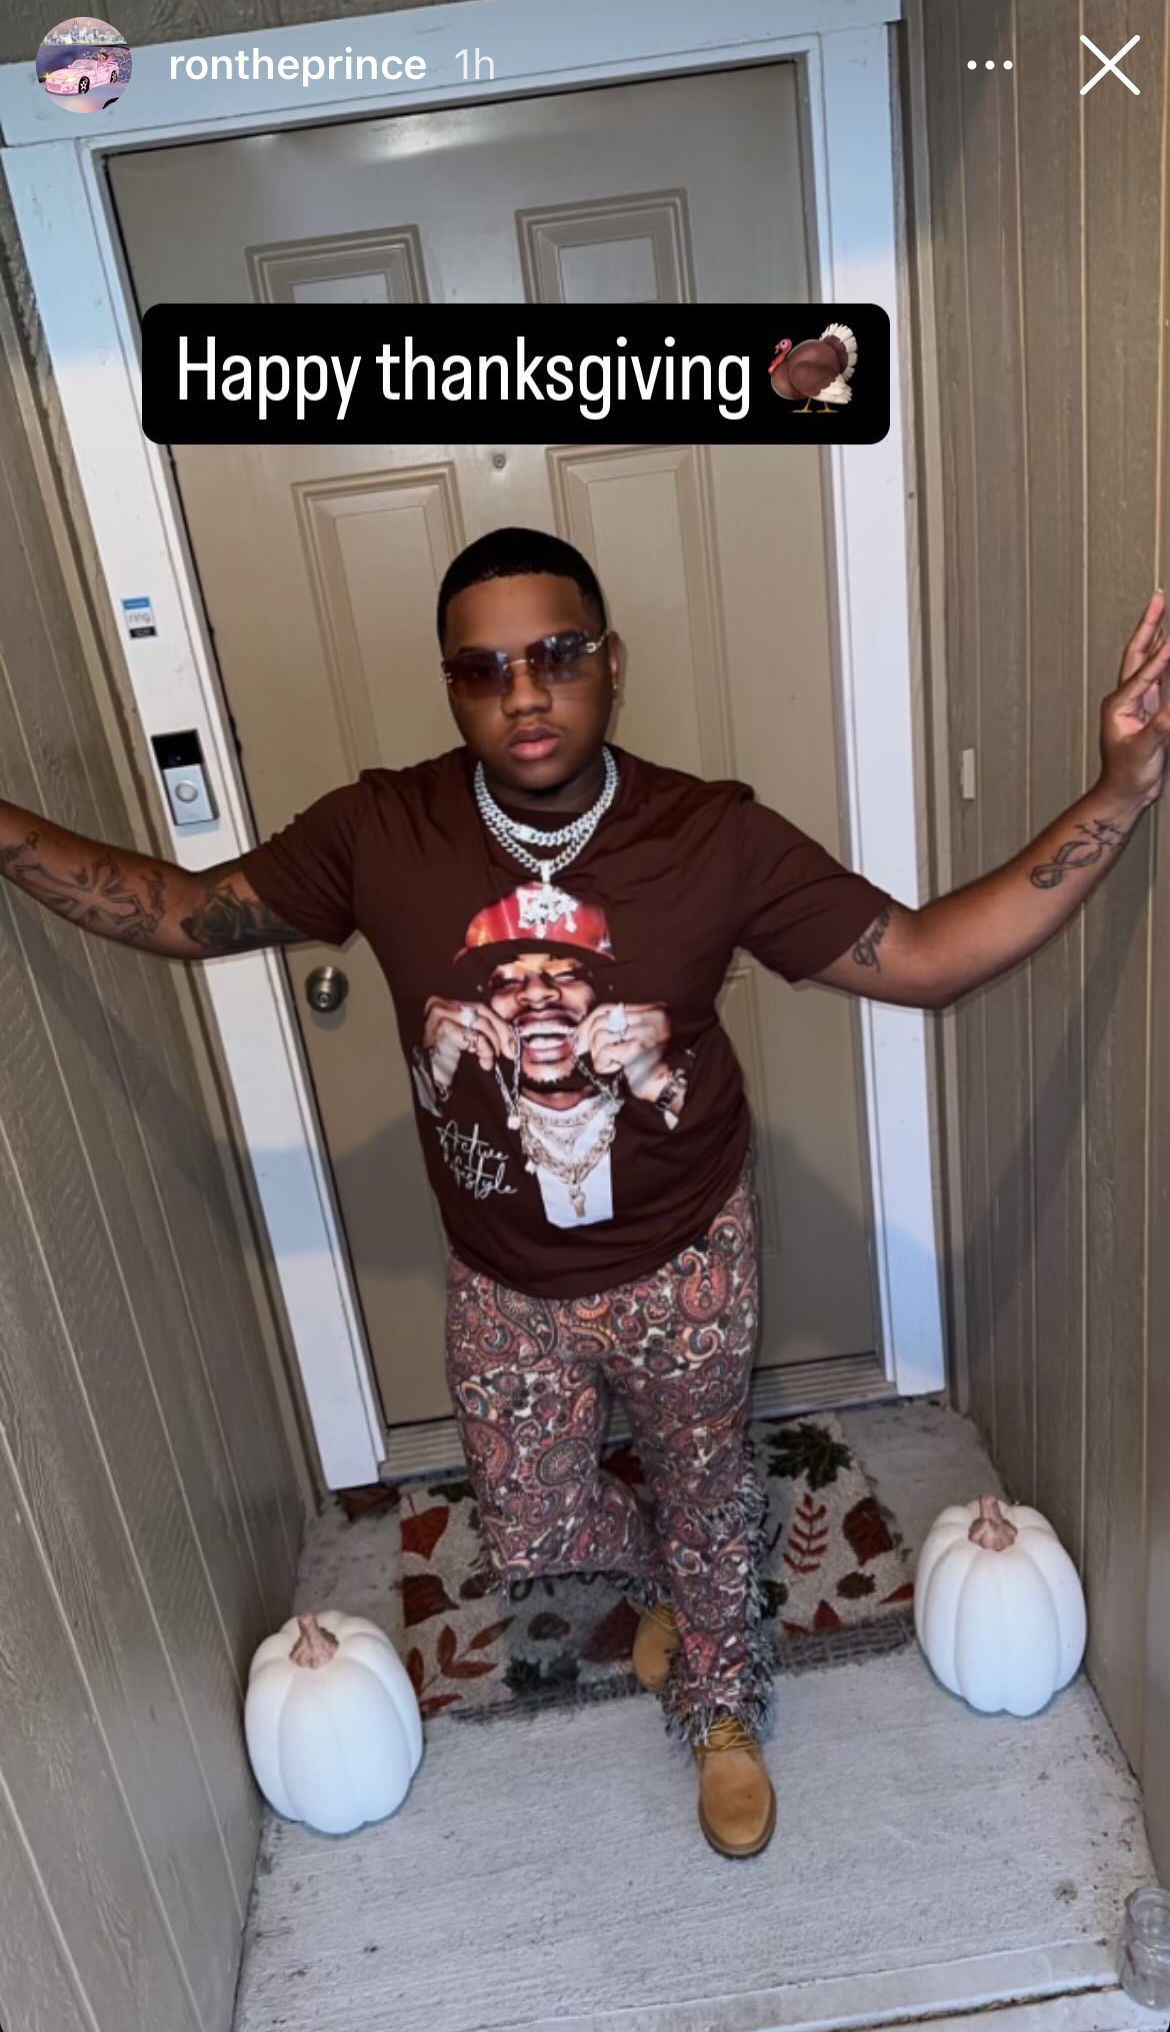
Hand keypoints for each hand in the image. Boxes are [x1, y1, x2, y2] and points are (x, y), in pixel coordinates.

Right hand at [421, 996, 514, 1087]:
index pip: (479, 1007)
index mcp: (444, 1004)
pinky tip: (485, 1062)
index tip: (512, 1038)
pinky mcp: (443, 1028)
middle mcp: (440, 1005)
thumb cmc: (442, 1062)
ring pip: (481, 1023)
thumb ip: (478, 1029)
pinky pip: (475, 1036)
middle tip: (510, 1050)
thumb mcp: (463, 1039)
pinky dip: (486, 1050)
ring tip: (490, 1059)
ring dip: (493, 1044)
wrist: (425, 1080)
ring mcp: (439, 1015)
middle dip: (501, 1031)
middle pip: (481, 1011)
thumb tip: (507, 1033)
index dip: (499, 1023)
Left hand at [576, 1001, 669, 1099]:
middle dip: (588, 1038)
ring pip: (599, 1036)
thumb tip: (586, 1027)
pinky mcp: (636, 1049)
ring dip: (598, 1054)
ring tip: (611, 1063)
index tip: (580, 1037)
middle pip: (601, 1019)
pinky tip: (613, 1069)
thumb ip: (621, 1026)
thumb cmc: (650, 1066)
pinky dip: (603, 1064)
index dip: (589, 1022)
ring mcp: (644, 1032)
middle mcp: (650, 1018)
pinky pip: (604, 1052)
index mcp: (652, 1011)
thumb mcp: (639, 1036)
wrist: (667, 1086)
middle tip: (589, 1052)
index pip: (608, 1008)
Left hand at [1098, 590, 1169, 810]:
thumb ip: (1160, 726)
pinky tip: (1168, 645)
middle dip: (1149, 624)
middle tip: (1158, 598)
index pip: (1143, 674)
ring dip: (1156, 633)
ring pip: (1147, 659)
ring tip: (1162, 610)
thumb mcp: (1144, 749)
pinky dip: (1164, 656)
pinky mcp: (1150, 707)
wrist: (1125, 791)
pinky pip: (1158, 674)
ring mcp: (1138, 700)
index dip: (1161, 657)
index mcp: (1119, 704)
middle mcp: (1126, 696)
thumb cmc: (1127, 774)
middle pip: (1138, 652)